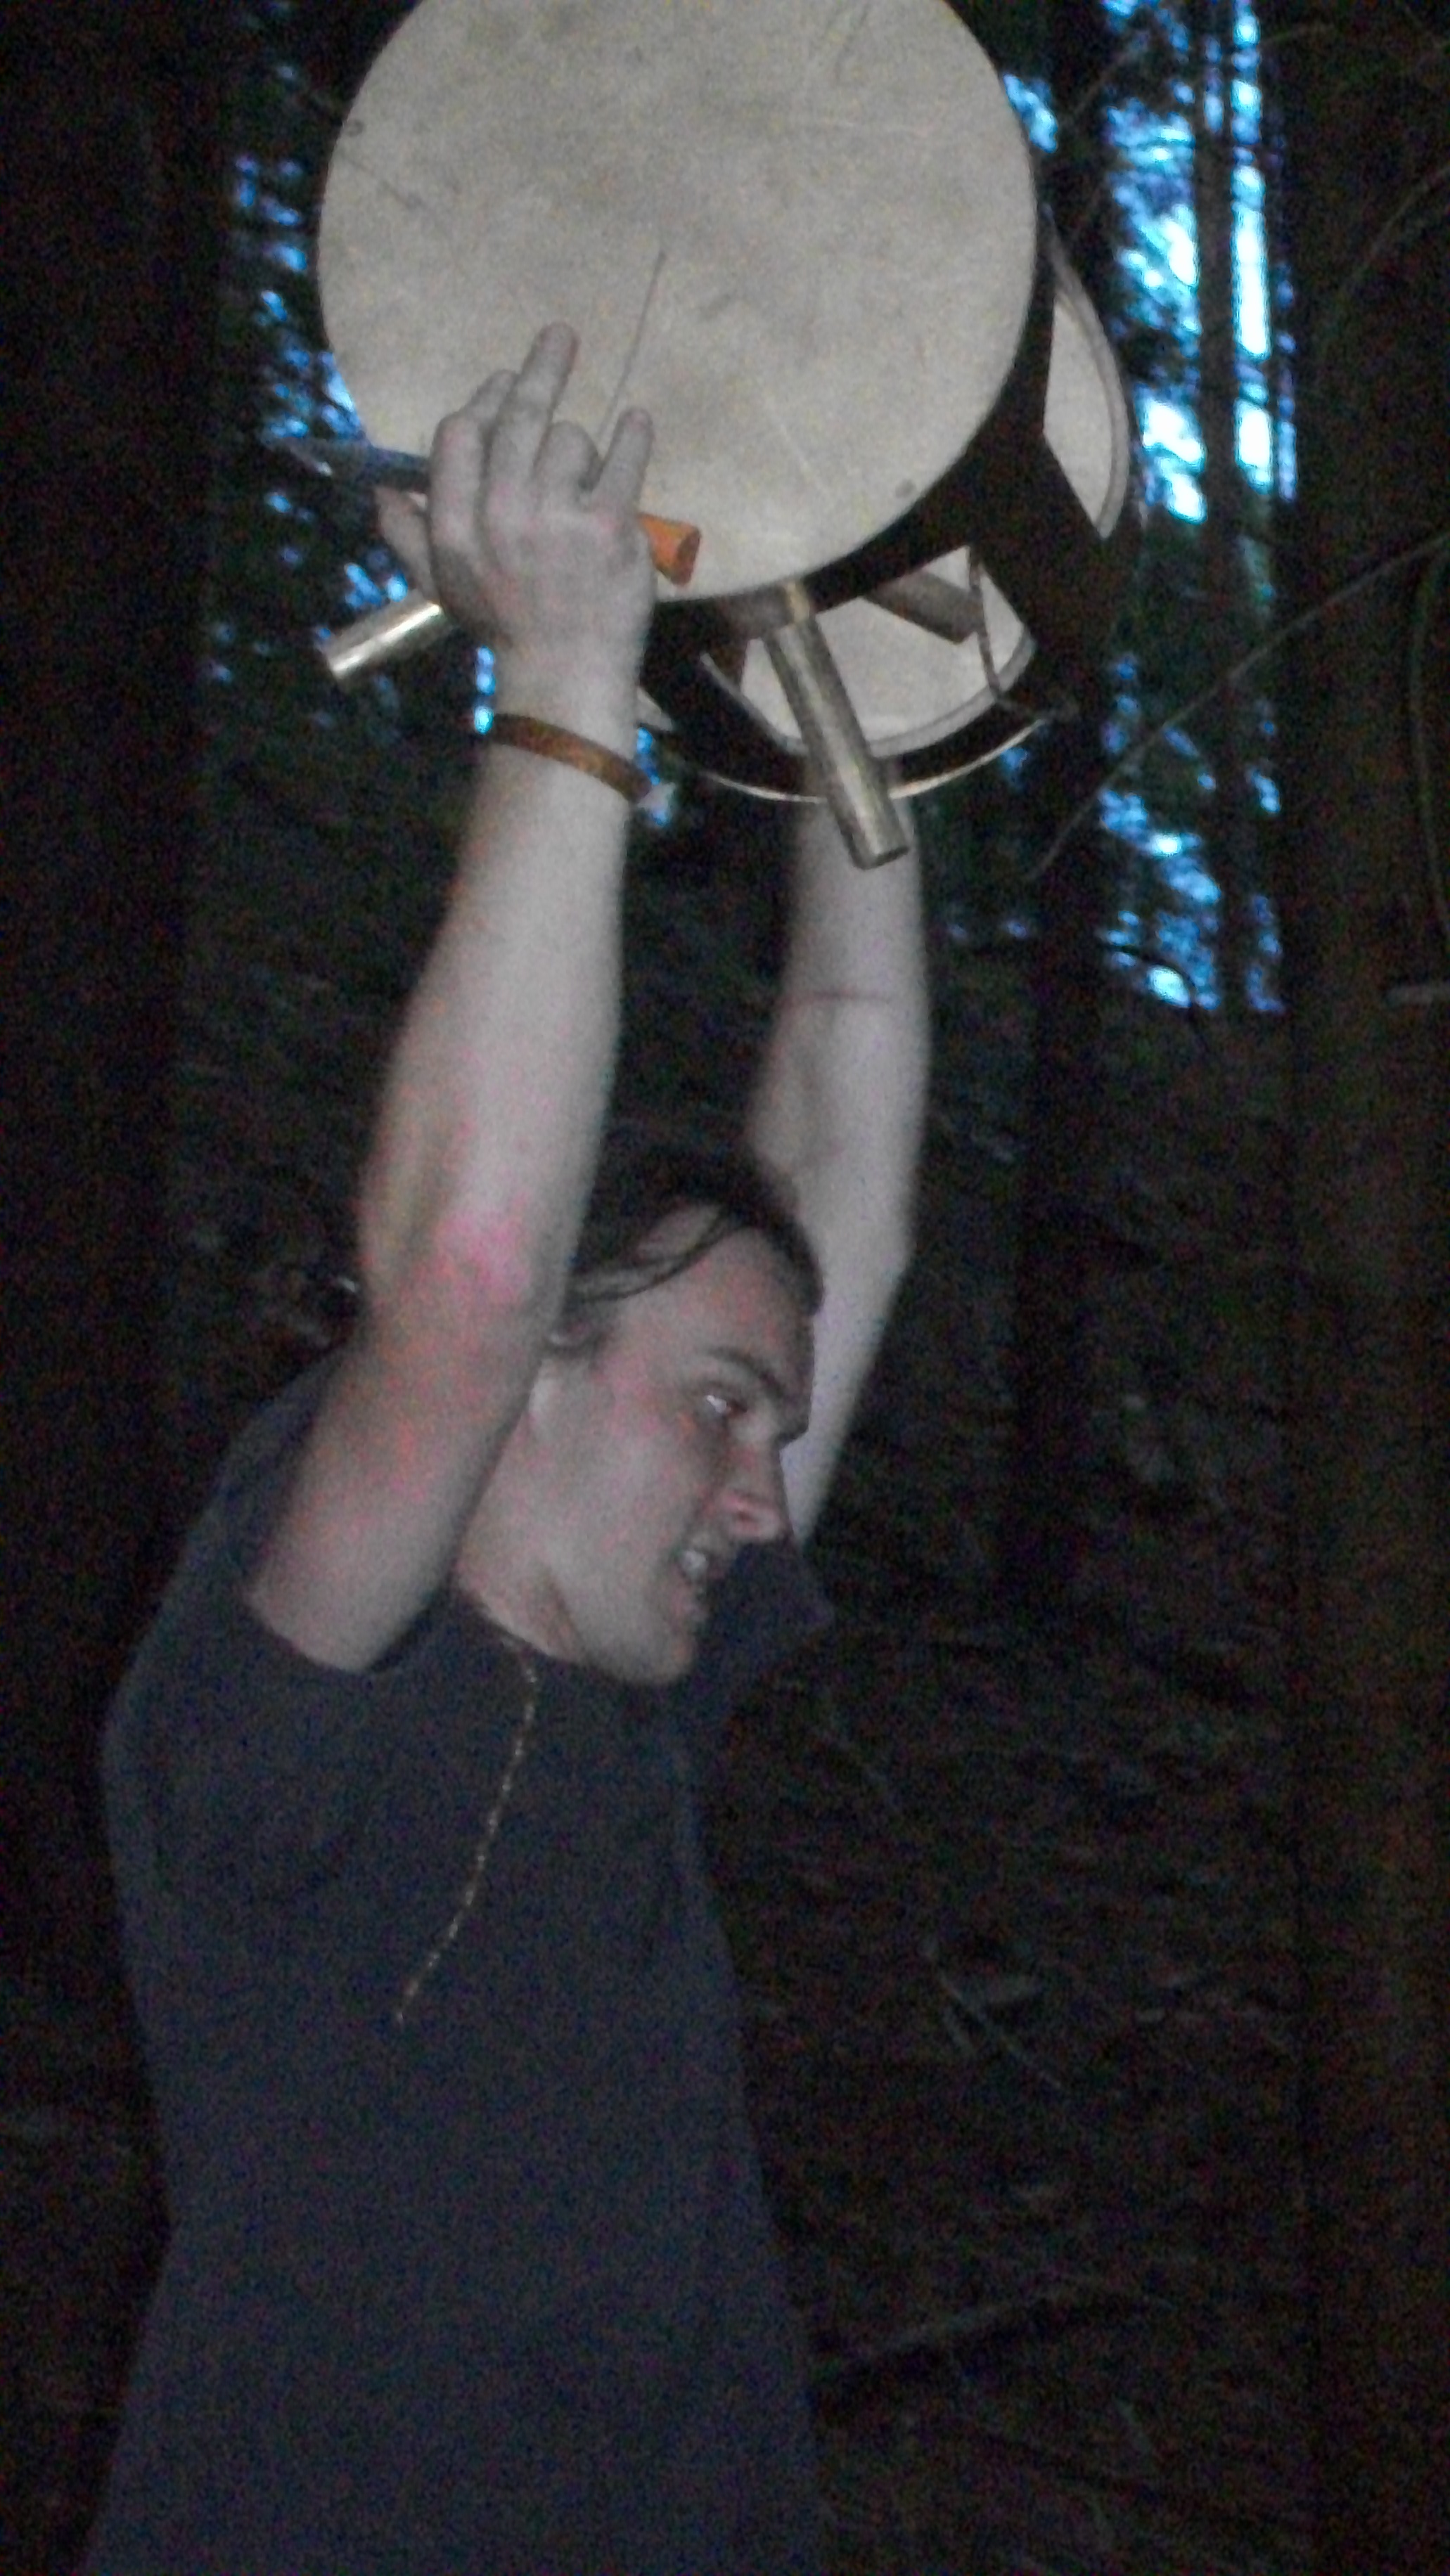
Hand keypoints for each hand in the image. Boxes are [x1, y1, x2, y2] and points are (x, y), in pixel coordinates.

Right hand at [376, 325, 655, 692]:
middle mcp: (500, 515)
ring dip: (583, 450)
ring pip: (571, 440)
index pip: (460, 433)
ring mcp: (557, 519)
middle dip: (541, 369)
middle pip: (519, 417)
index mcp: (455, 525)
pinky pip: (623, 458)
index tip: (507, 384)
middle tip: (560, 336)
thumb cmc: (504, 627)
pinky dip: (633, 435)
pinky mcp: (610, 528)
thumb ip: (407, 535)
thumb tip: (381, 489)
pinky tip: (636, 423)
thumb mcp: (441, 586)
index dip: (486, 401)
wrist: (563, 676)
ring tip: (588, 480)